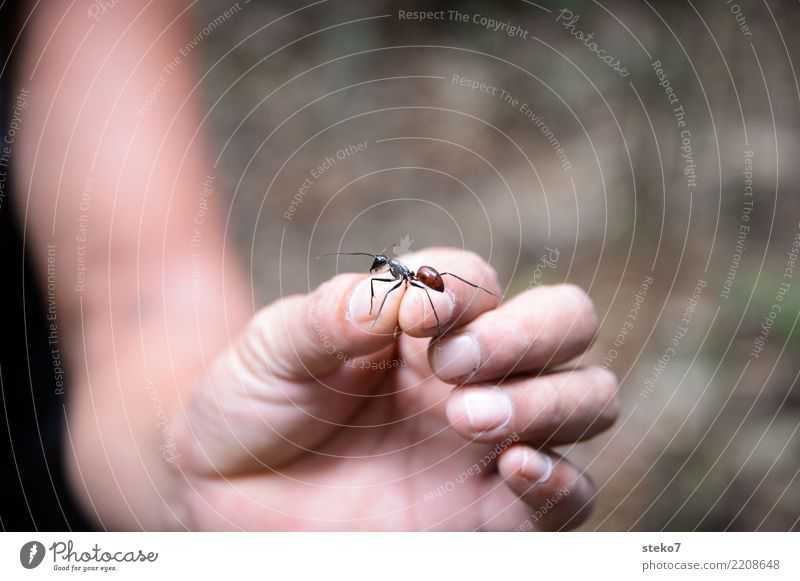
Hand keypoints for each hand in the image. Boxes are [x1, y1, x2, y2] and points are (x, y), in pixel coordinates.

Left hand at [170, 247, 617, 529]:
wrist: (235, 496)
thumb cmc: (256, 405)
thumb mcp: (274, 349)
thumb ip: (330, 315)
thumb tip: (400, 296)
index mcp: (423, 321)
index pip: (479, 280)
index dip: (459, 292)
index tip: (411, 320)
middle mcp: (472, 372)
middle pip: (566, 321)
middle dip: (528, 334)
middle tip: (452, 367)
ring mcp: (491, 440)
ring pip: (589, 397)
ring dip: (549, 399)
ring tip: (469, 418)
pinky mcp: (495, 512)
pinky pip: (572, 494)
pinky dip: (562, 477)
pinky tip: (515, 467)